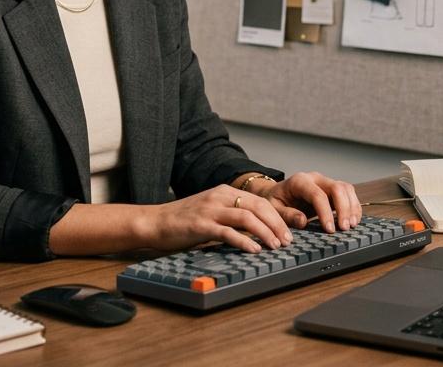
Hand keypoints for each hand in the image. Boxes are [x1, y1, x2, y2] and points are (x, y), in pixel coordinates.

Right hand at [140, 184, 294, 253]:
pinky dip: (244, 241)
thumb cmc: (183, 220)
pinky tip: (253, 250)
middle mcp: (219, 196)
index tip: (287, 232)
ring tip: (275, 246)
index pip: (259, 200)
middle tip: (287, 241)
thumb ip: (231, 215)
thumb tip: (257, 230)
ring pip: (247, 217)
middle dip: (276, 224)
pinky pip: (228, 232)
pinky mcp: (201, 225)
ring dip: (265, 233)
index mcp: (224, 191)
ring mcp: (210, 210)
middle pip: (258, 206)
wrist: (155, 222)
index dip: (277, 216)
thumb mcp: (211, 210)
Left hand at [257, 171, 361, 232]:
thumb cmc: (275, 202)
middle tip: (344, 228)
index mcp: (299, 181)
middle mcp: (315, 178)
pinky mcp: (332, 189)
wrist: (277, 194)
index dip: (326, 212)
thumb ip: (287, 215)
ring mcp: (325, 182)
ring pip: (346, 188)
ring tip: (351, 226)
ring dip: (351, 207)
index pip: (317, 194)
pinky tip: (353, 220)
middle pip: (337, 188)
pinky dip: (353, 206)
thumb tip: (302, 221)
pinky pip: (348, 193)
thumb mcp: (274, 209)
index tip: (329, 229)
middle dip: (343, 208)